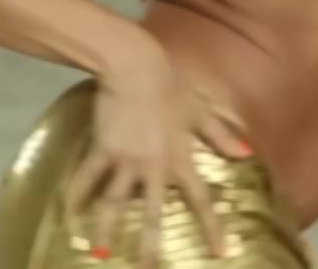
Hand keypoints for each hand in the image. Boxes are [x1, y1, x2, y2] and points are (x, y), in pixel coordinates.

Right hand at [63, 58, 253, 265]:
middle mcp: (153, 167)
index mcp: (180, 159)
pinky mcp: (102, 149)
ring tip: (100, 255)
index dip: (212, 227)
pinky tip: (69, 214)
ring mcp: (125, 160)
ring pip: (115, 203)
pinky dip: (78, 195)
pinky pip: (88, 177)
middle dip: (149, 245)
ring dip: (107, 230)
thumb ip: (221, 135)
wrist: (134, 67)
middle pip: (151, 213)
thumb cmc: (171, 86)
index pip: (200, 200)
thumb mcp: (201, 111)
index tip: (221, 254)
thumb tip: (247, 154)